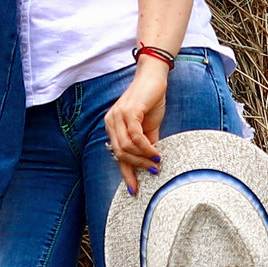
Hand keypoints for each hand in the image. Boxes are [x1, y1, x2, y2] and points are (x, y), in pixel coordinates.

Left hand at [107, 60, 170, 193]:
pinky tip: (156, 154)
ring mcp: (118, 116)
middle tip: (152, 171)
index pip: (117, 154)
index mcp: (113, 126)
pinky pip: (136, 137)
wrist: (154, 77)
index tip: (134, 189)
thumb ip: (147, 143)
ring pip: (126, 147)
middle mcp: (111, 122)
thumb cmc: (151, 100)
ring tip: (156, 162)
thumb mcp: (149, 126)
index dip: (125, 173)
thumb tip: (152, 163)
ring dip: (143, 158)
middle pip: (120, 153)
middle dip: (136, 166)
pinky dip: (146, 148)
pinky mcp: (129, 112)